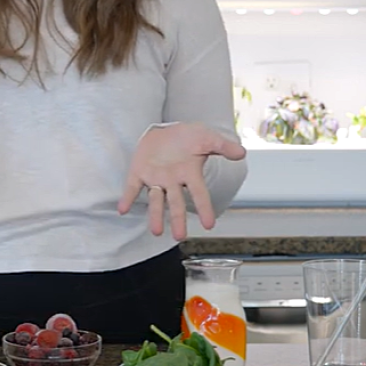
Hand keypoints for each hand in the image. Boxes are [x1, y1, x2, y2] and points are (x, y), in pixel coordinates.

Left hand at [117, 123, 245, 240]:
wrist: (165, 129)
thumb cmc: (188, 137)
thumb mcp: (207, 138)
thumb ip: (222, 146)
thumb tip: (241, 153)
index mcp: (190, 174)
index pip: (199, 194)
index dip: (204, 208)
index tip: (210, 225)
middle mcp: (173, 181)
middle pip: (176, 203)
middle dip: (177, 219)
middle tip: (179, 236)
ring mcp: (155, 178)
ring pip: (156, 200)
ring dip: (155, 215)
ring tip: (156, 232)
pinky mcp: (139, 172)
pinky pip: (132, 187)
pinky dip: (128, 198)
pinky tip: (123, 209)